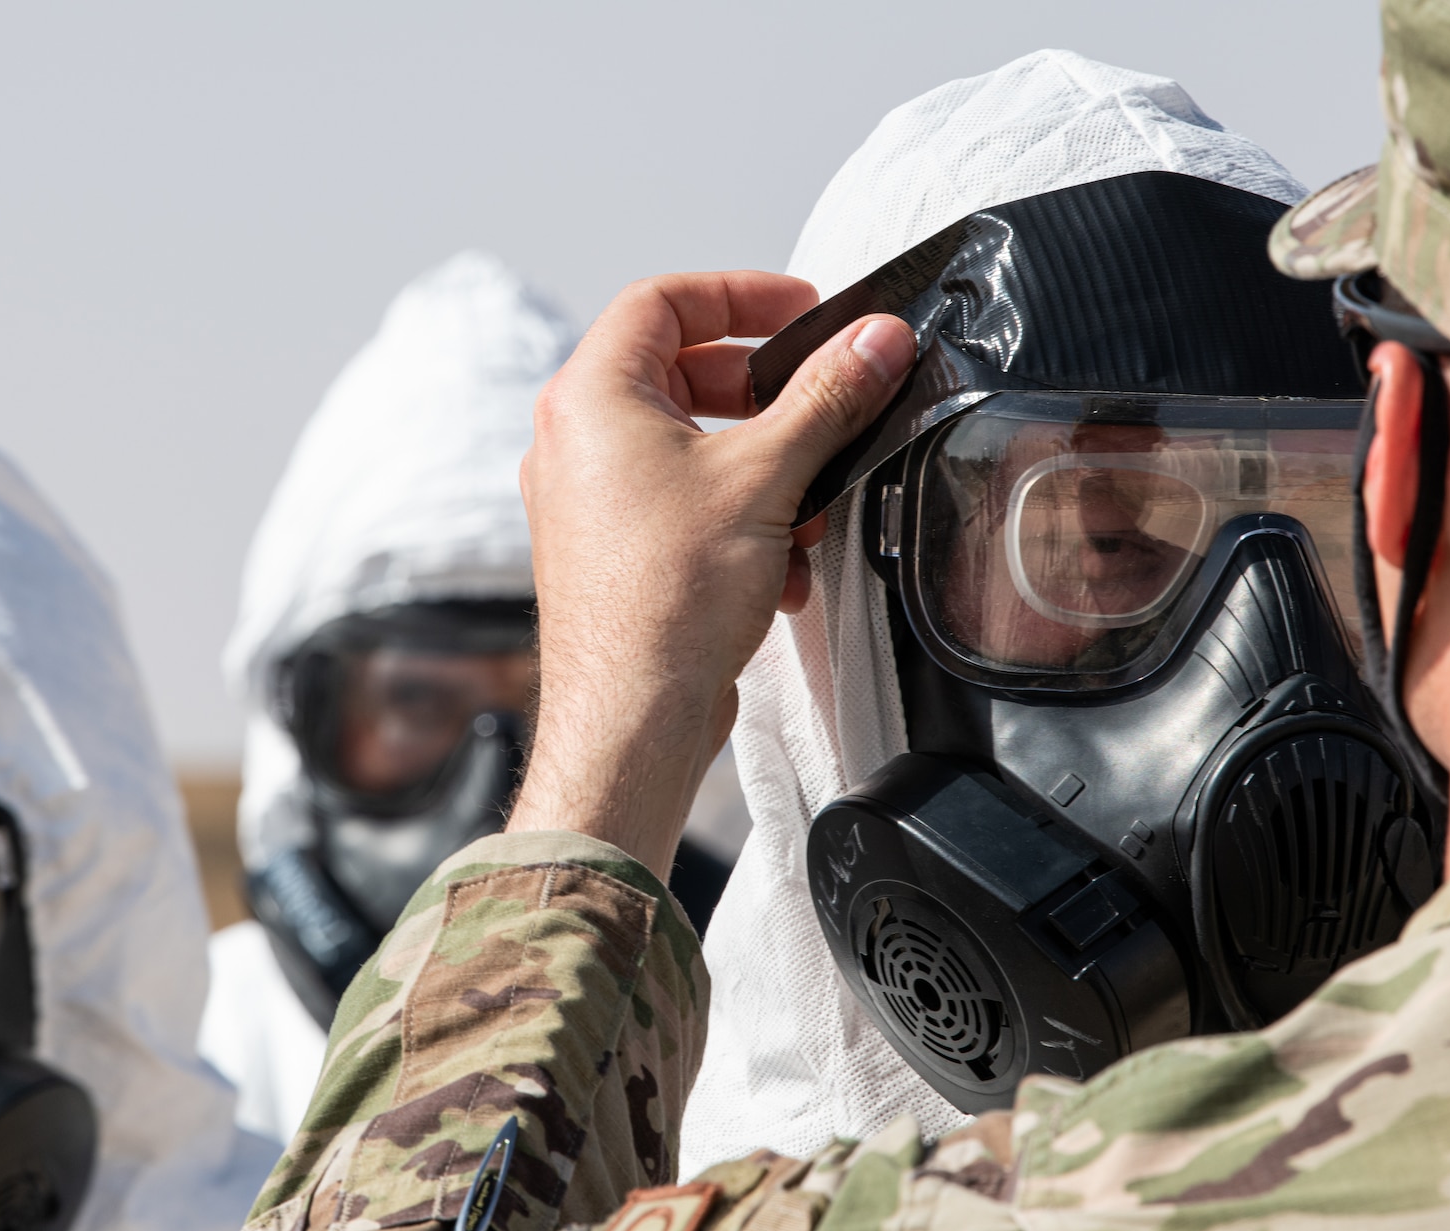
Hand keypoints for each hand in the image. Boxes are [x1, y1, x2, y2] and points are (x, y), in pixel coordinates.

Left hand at [508, 271, 913, 875]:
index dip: (740, 294)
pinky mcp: (610, 554)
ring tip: (806, 502)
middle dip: (761, 392)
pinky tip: (781, 565)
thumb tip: (875, 341)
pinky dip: (738, 518)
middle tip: (816, 396)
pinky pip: (682, 506)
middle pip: (676, 371)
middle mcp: (574, 442)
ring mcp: (587, 501)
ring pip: (688, 447)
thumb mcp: (768, 476)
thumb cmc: (666, 599)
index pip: (662, 301)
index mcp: (590, 398)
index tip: (802, 309)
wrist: (633, 716)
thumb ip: (827, 397)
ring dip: (761, 467)